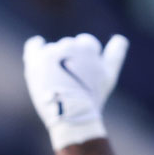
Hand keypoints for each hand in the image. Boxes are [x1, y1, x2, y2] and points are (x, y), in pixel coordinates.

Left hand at [22, 33, 128, 149]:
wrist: (69, 115)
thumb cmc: (91, 97)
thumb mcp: (108, 76)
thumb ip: (116, 54)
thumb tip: (120, 39)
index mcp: (88, 47)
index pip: (86, 42)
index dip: (85, 57)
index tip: (82, 71)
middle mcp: (69, 46)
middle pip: (69, 45)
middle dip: (69, 59)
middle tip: (70, 80)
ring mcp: (51, 53)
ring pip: (52, 49)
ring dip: (53, 60)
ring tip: (56, 80)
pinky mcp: (35, 62)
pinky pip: (33, 46)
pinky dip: (36, 45)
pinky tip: (38, 44)